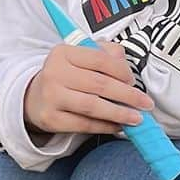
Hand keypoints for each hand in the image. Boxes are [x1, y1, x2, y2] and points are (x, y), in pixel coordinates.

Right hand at [24, 40, 154, 136]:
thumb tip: (127, 67)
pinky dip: (105, 126)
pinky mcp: (51, 119)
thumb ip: (106, 54)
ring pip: (92, 106)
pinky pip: (84, 124)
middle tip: (146, 103)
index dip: (121, 71)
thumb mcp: (81, 57)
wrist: (34, 98)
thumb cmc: (67, 76)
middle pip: (99, 84)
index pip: (100, 59)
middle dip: (127, 95)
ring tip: (137, 118)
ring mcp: (51, 97)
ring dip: (119, 113)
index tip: (134, 81)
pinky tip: (118, 126)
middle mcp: (54, 73)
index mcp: (63, 53)